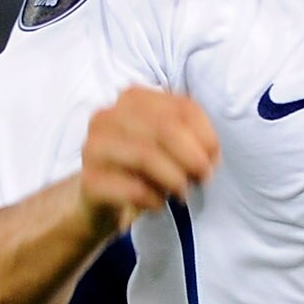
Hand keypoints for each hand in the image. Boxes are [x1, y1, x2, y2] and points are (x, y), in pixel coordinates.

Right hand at [80, 85, 219, 229]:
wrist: (100, 201)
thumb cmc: (140, 170)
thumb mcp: (166, 147)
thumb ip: (188, 139)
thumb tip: (209, 155)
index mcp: (133, 99)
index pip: (182, 107)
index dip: (205, 135)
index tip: (213, 159)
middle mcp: (109, 116)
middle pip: (164, 129)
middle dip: (192, 157)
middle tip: (203, 179)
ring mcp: (94, 147)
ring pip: (146, 156)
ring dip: (174, 179)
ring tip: (182, 194)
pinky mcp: (89, 180)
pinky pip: (132, 188)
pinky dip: (154, 199)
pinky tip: (158, 204)